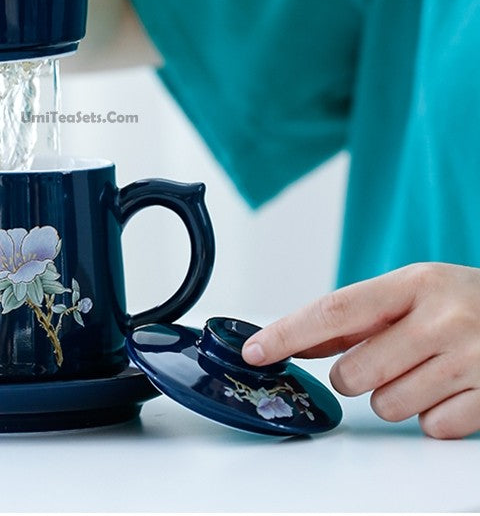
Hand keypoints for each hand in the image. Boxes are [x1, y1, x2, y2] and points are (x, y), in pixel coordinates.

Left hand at [241, 262, 479, 438]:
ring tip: (426, 370)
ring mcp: (472, 361)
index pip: (334, 312)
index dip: (287, 334)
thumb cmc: (463, 303)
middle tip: (386, 360)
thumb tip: (294, 340)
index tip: (254, 351)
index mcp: (415, 284)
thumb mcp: (414, 292)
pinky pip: (431, 427)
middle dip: (354, 376)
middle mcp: (443, 319)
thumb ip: (357, 317)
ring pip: (387, 406)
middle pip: (354, 372)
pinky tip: (452, 388)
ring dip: (395, 396)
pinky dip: (433, 415)